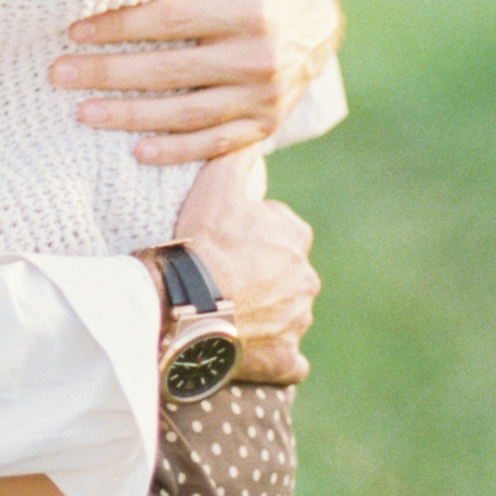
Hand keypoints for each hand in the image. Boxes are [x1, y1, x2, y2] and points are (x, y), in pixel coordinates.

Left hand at [52, 0, 343, 163]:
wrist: (320, 29)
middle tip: (59, 74)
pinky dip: (177, 151)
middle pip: (173, 70)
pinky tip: (136, 152)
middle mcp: (259, 60)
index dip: (122, 26)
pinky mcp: (264, 127)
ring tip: (81, 114)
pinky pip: (215, 144)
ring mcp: (262, 99)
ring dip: (132, 117)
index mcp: (251, 14)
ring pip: (189, 113)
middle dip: (111, 74)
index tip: (74, 30)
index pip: (173, 21)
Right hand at [169, 149, 317, 384]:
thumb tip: (250, 132)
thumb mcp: (216, 184)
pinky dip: (277, 358)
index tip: (225, 240)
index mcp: (295, 237)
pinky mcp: (285, 360)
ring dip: (266, 314)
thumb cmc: (203, 243)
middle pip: (286, 274)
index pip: (280, 229)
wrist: (189, 306)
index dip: (251, 233)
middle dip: (262, 276)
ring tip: (227, 314)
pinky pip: (290, 362)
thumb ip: (236, 156)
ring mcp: (298, 323)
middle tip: (223, 278)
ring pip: (288, 315)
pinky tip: (254, 353)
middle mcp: (306, 281)